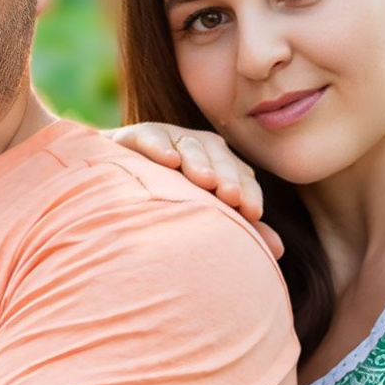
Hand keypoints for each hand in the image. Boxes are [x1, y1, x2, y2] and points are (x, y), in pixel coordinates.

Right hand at [112, 123, 282, 252]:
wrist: (104, 204)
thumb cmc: (161, 219)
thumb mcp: (200, 224)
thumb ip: (239, 231)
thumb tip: (279, 249)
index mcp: (215, 169)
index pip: (239, 173)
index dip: (248, 190)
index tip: (253, 213)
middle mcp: (192, 151)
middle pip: (217, 153)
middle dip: (226, 174)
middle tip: (231, 197)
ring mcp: (163, 142)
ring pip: (188, 143)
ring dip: (198, 160)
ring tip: (204, 181)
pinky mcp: (130, 139)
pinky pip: (148, 135)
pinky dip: (158, 145)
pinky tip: (168, 161)